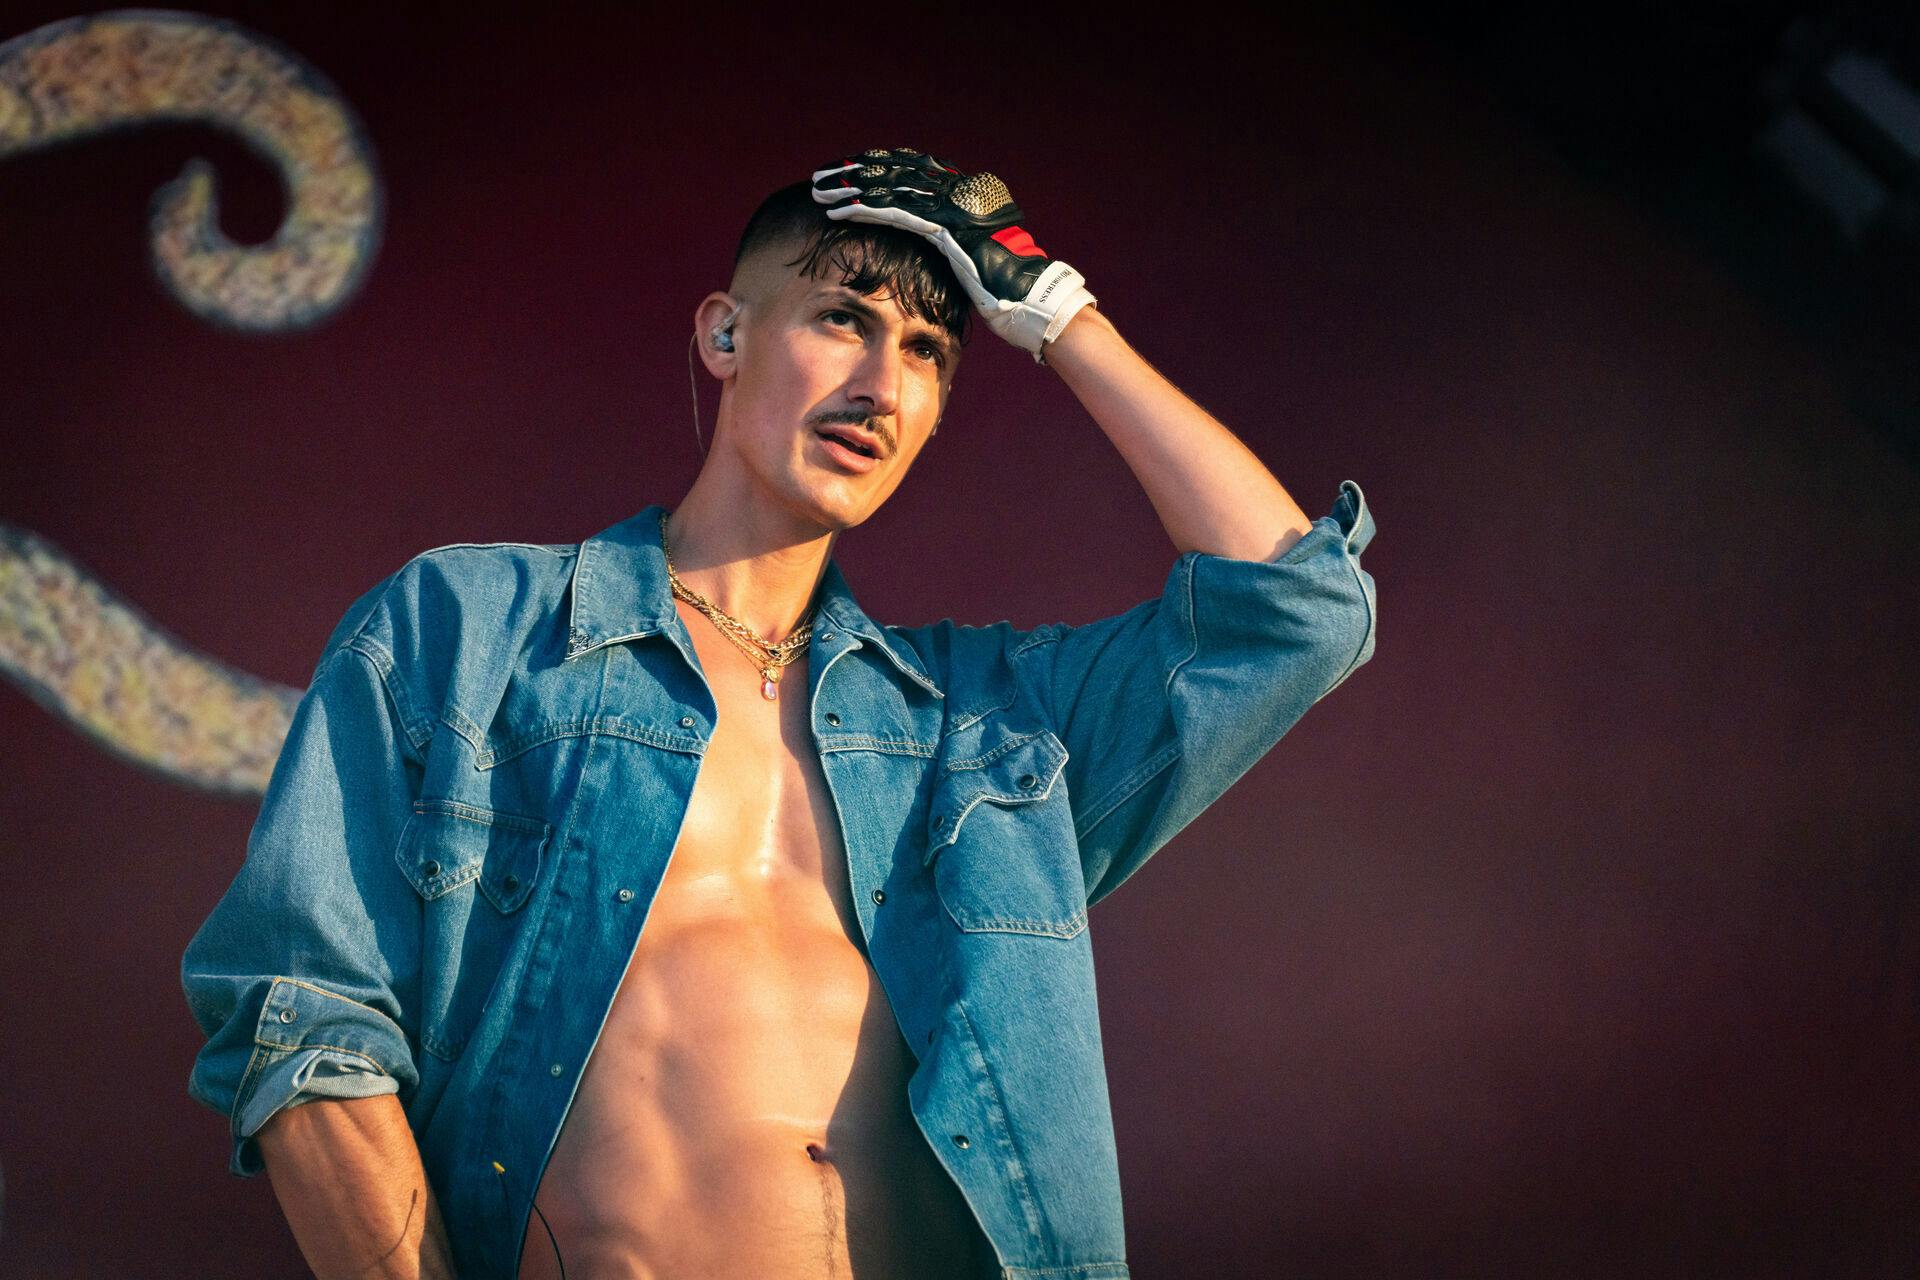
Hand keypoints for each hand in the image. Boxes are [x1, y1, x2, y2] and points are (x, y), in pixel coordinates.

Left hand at [811, 147, 1095, 361]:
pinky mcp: (947, 228)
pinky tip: (839, 210)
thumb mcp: (972, 260)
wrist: (1033, 301)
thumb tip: (929, 251)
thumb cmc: (1007, 292)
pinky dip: (865, 210)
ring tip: (820, 189)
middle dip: (856, 173)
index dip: (876, 170)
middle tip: (822, 174)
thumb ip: (949, 246)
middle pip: (897, 171)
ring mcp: (954, 207)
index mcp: (964, 194)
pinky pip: (897, 213)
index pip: (911, 171)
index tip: (846, 173)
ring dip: (851, 188)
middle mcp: (960, 192)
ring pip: (891, 187)